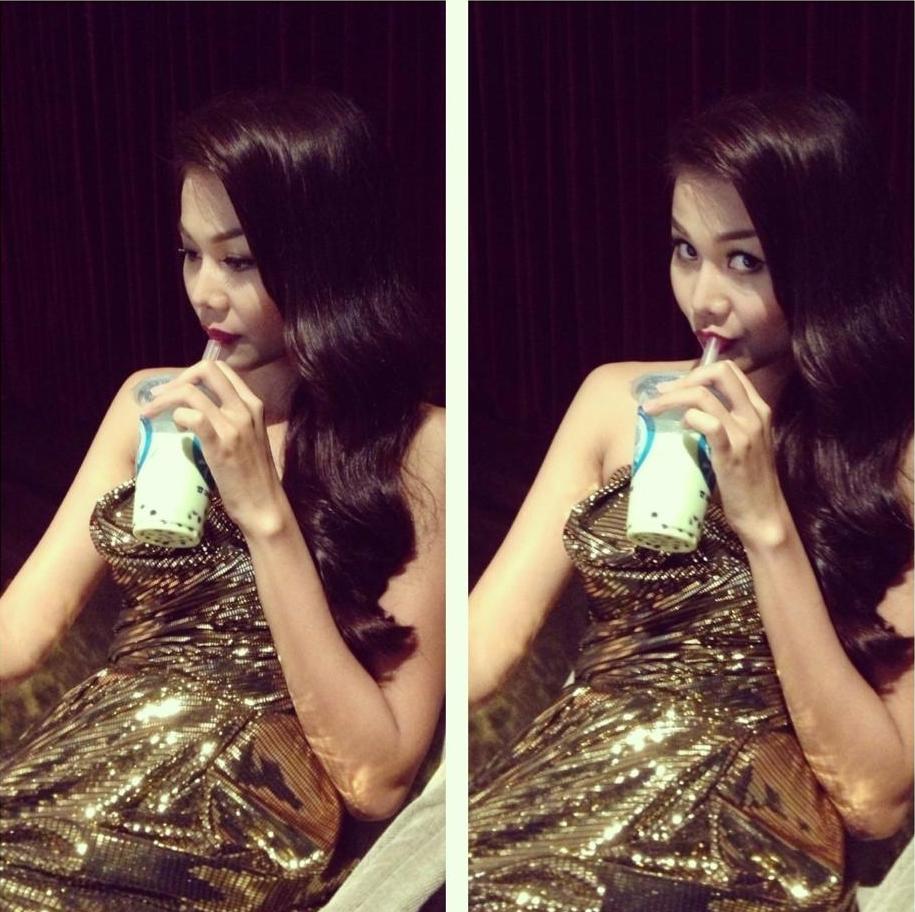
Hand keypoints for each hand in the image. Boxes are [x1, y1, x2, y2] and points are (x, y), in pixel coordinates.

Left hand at [140, 361, 285, 534]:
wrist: (264, 505)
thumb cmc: (254, 476)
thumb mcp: (249, 437)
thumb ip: (231, 419)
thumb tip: (197, 411)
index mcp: (254, 405)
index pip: (222, 369)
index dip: (192, 373)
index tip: (177, 390)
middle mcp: (246, 409)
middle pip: (206, 370)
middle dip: (176, 380)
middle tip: (159, 397)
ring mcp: (234, 426)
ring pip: (191, 392)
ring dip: (163, 399)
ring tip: (149, 413)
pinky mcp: (221, 445)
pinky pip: (192, 417)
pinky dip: (176, 417)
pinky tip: (173, 429)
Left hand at [642, 361, 789, 546]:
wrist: (764, 514)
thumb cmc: (748, 481)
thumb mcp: (743, 443)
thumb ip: (725, 423)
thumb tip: (689, 413)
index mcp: (759, 409)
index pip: (730, 371)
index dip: (699, 371)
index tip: (675, 386)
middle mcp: (755, 415)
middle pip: (719, 372)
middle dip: (684, 378)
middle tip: (661, 392)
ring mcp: (745, 433)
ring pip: (704, 396)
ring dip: (672, 398)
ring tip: (652, 408)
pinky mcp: (732, 453)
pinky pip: (709, 424)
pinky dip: (689, 418)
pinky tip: (680, 427)